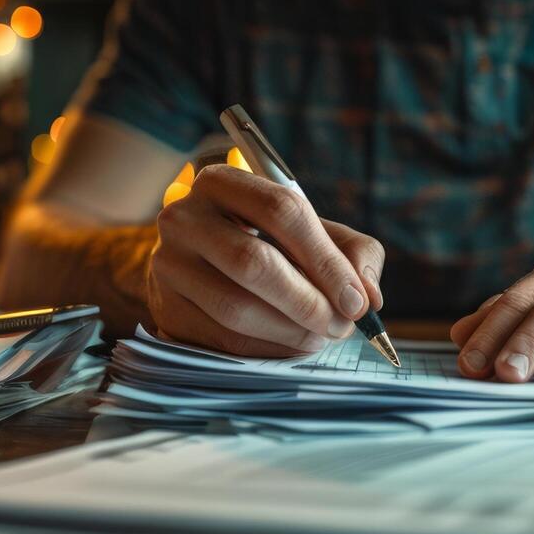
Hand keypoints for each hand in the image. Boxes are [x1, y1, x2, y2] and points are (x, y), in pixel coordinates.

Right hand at [147, 165, 384, 356]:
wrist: (201, 268)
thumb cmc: (269, 245)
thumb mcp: (314, 233)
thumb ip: (353, 253)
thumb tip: (368, 296)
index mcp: (223, 183)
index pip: (281, 211)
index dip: (325, 261)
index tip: (357, 300)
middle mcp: (184, 218)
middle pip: (254, 263)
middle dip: (309, 302)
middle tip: (342, 326)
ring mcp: (168, 265)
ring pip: (237, 308)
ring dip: (291, 332)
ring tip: (320, 336)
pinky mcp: (165, 310)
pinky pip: (224, 341)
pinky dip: (269, 350)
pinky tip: (290, 345)